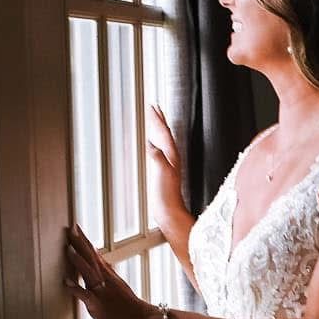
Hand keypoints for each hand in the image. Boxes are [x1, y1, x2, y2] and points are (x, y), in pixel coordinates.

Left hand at [64, 224, 151, 318]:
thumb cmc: (130, 308)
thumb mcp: (119, 286)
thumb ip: (108, 273)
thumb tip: (102, 260)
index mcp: (109, 275)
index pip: (94, 253)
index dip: (84, 240)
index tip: (75, 226)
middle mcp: (105, 280)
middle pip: (91, 258)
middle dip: (80, 243)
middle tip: (70, 228)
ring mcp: (101, 292)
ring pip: (89, 272)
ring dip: (78, 260)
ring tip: (68, 248)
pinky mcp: (97, 306)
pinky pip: (85, 295)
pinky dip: (75, 288)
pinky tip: (66, 282)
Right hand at [146, 104, 188, 239]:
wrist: (168, 211)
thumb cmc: (167, 195)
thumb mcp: (162, 173)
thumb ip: (157, 157)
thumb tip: (150, 145)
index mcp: (171, 155)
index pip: (163, 132)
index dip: (157, 119)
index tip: (151, 107)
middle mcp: (170, 157)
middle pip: (163, 133)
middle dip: (158, 120)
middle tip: (152, 108)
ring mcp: (166, 164)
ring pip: (160, 141)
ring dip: (155, 129)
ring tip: (150, 120)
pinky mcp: (160, 171)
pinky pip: (155, 150)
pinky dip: (150, 142)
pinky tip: (146, 144)